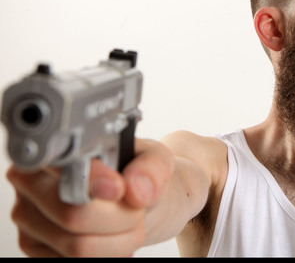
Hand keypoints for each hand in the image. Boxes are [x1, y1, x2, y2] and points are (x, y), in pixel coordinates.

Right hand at [6, 138, 174, 256]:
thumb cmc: (136, 173)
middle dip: (121, 217)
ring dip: (120, 241)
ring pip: (79, 247)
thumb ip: (150, 168)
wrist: (135, 199)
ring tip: (130, 224)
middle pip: (74, 216)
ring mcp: (30, 222)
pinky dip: (108, 255)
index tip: (119, 189)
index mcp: (54, 152)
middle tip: (137, 208)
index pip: (61, 170)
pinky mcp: (37, 250)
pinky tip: (112, 238)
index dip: (92, 182)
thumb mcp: (154, 159)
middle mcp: (32, 185)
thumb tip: (136, 188)